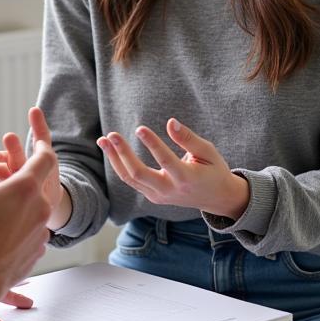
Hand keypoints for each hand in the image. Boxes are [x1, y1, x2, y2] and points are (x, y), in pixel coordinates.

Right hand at [0, 139, 53, 293]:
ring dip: (19, 206)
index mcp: (25, 187)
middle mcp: (40, 207)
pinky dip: (19, 227)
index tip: (38, 142)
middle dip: (20, 181)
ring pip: (33, 209)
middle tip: (1, 184)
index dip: (41, 146)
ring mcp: (41, 231)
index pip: (45, 158)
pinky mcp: (37, 251)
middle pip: (37, 185)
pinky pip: (31, 231)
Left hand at [98, 118, 249, 219]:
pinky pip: (132, 181)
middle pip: (139, 174)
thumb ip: (188, 138)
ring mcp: (158, 196)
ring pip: (130, 179)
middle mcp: (169, 190)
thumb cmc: (213, 170)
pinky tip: (111, 149)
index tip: (139, 128)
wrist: (216, 198)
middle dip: (123, 154)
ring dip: (114, 158)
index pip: (165, 161)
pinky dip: (119, 165)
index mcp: (186, 179)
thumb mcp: (207, 152)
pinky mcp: (152, 196)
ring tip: (103, 140)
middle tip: (111, 134)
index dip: (152, 144)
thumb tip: (170, 122)